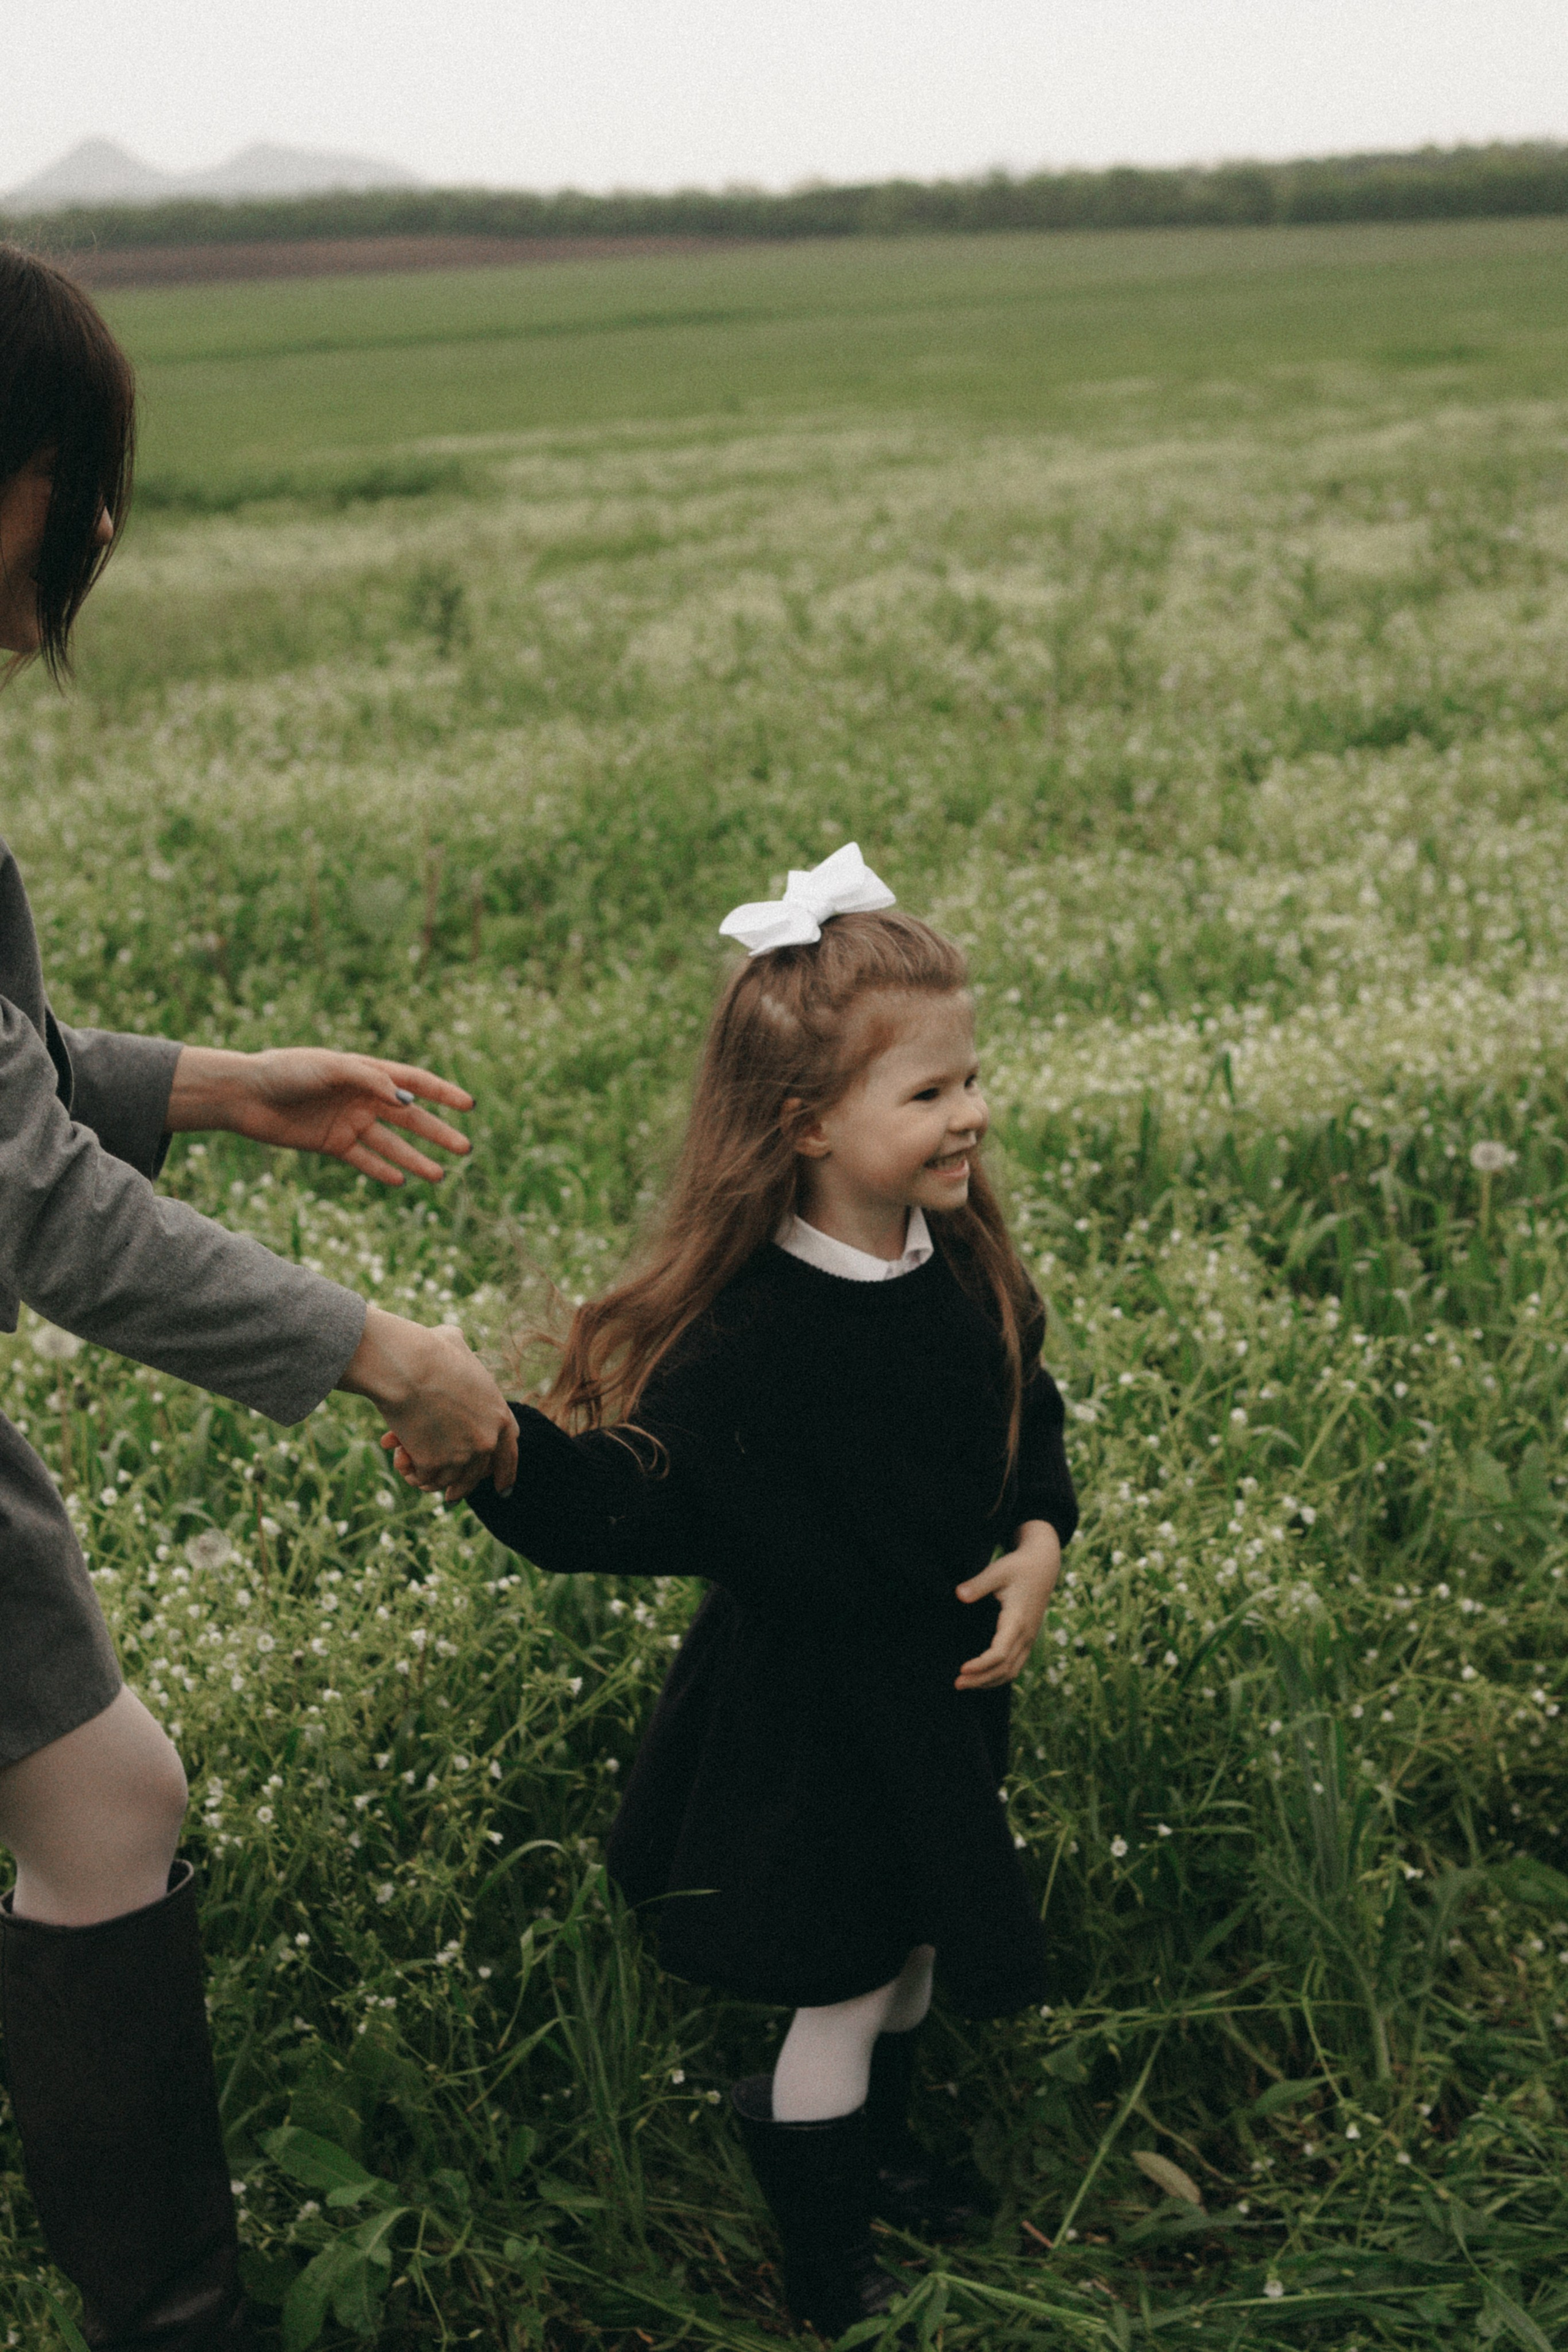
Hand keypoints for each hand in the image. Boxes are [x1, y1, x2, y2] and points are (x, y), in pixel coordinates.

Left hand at [166, 1045, 474, 1184]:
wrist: (244, 1093)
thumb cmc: (286, 1070)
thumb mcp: (330, 1067)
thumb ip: (370, 1080)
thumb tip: (407, 1100)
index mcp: (366, 1072)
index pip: (415, 1082)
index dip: (443, 1093)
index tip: (470, 1105)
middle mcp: (363, 1097)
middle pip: (410, 1118)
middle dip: (438, 1133)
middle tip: (465, 1149)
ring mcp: (348, 1121)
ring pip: (391, 1144)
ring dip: (415, 1159)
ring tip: (439, 1175)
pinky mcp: (331, 1143)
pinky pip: (363, 1159)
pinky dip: (381, 1170)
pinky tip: (400, 1181)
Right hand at [338, 1309, 518, 1500]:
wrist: (407, 1366)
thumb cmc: (428, 1349)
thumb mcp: (458, 1346)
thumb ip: (462, 1357)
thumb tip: (453, 1339)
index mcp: (500, 1415)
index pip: (509, 1454)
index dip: (505, 1471)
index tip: (502, 1487)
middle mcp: (487, 1441)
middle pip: (477, 1475)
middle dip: (462, 1487)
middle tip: (451, 1496)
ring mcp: (462, 1456)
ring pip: (447, 1481)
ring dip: (427, 1476)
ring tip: (405, 1461)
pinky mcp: (435, 1465)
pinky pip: (423, 1479)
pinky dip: (410, 1472)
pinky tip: (399, 1458)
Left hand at [953, 1520, 1061, 1689]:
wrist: (1043, 1567)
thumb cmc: (1018, 1567)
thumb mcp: (998, 1570)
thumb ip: (978, 1584)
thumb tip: (959, 1595)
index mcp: (1017, 1620)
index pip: (1000, 1653)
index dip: (981, 1665)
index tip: (962, 1669)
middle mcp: (1026, 1634)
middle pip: (1005, 1668)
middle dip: (981, 1679)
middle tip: (956, 1683)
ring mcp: (1029, 1639)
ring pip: (1012, 1671)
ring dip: (989, 1682)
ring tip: (966, 1684)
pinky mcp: (1028, 1639)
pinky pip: (1016, 1666)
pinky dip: (999, 1677)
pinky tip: (982, 1678)